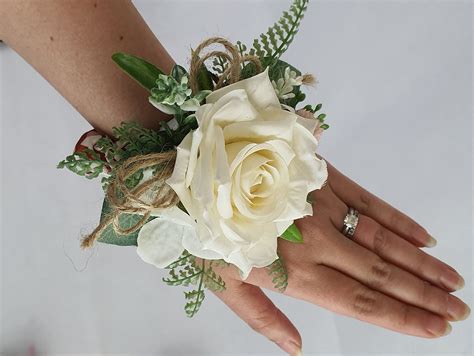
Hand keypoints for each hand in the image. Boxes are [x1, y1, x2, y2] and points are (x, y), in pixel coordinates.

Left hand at [210, 158, 469, 354]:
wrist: (191, 171)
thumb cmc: (201, 230)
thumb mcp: (220, 282)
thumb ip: (262, 316)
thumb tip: (296, 348)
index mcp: (292, 271)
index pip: (359, 301)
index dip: (402, 317)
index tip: (436, 327)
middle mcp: (315, 240)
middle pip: (381, 273)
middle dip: (424, 293)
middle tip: (458, 308)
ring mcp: (321, 206)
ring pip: (383, 239)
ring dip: (421, 262)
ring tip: (452, 280)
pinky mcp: (321, 177)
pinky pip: (369, 201)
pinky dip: (398, 220)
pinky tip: (423, 236)